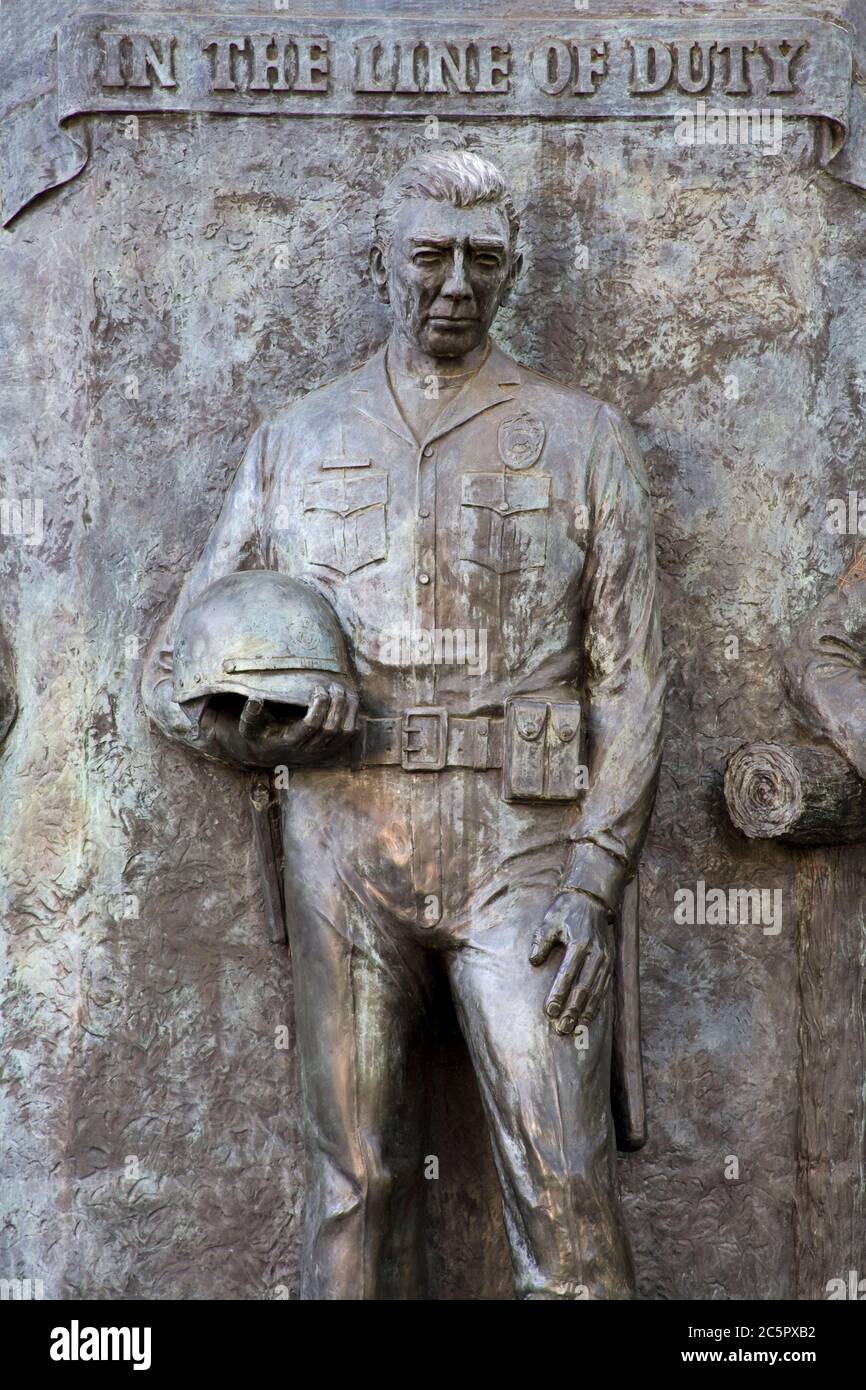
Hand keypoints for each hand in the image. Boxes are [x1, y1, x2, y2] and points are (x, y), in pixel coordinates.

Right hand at [208, 682, 358, 767]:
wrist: (268, 754)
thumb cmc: (259, 735)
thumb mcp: (249, 727)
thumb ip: (250, 714)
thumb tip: (255, 699)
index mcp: (290, 742)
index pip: (311, 725)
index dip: (319, 706)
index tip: (318, 689)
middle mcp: (309, 750)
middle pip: (331, 727)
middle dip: (336, 704)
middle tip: (335, 685)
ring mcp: (323, 752)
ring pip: (345, 733)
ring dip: (349, 710)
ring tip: (345, 690)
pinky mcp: (332, 751)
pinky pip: (350, 737)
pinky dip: (354, 719)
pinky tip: (349, 702)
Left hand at [529, 890, 613, 1034]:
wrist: (592, 898)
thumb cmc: (566, 910)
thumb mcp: (548, 921)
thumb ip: (541, 941)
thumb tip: (534, 961)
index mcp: (579, 943)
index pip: (567, 975)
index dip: (558, 994)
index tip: (549, 1011)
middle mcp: (595, 953)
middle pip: (583, 987)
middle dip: (572, 1009)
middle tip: (562, 1028)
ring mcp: (605, 958)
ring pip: (596, 990)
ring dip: (585, 1011)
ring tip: (575, 1028)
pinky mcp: (610, 961)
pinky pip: (604, 987)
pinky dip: (597, 1003)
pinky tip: (589, 1016)